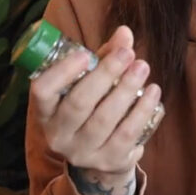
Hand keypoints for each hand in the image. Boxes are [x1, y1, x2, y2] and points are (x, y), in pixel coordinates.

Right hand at [29, 26, 163, 180]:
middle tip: (128, 54)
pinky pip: (126, 135)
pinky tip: (153, 92)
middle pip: (79, 104)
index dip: (62, 72)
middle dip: (105, 75)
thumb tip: (125, 33)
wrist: (100, 156)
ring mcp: (83, 153)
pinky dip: (141, 112)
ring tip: (143, 67)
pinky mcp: (108, 162)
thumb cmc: (92, 107)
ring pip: (104, 120)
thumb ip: (104, 58)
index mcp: (45, 112)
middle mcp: (59, 135)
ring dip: (127, 90)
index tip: (87, 54)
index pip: (43, 91)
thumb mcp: (90, 82)